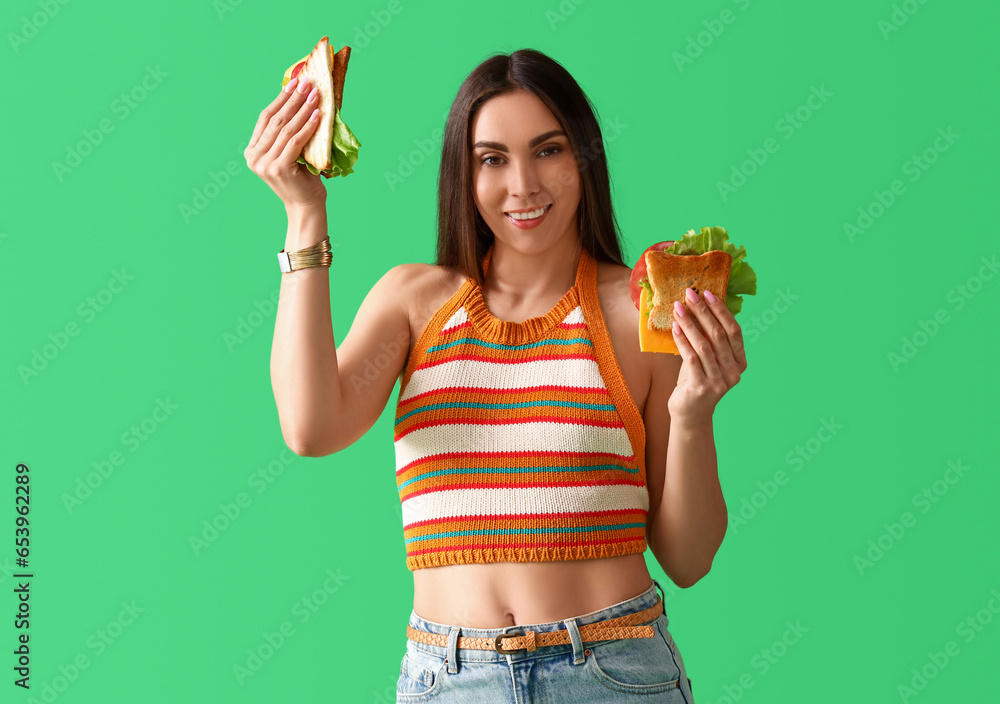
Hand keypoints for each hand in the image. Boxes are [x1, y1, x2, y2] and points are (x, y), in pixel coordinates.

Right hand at [244, 76, 326, 210]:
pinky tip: (317, 115)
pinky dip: (307, 127)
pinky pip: (295, 142)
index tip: (294, 82)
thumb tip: (300, 99)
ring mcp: (264, 164)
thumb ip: (287, 133)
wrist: (305, 205)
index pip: (265, 118)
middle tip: (307, 83)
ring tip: (315, 95)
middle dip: (293, 99)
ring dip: (302, 109)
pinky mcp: (278, 169)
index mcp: (252, 151)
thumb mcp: (289, 153)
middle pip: (275, 120)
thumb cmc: (302, 178)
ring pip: (286, 129)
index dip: (280, 98)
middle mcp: (254, 157)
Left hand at [667, 287, 747, 419]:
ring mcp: (719, 381)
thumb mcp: (708, 359)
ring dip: (690, 323)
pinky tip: (675, 327)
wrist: (691, 414)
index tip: (708, 293)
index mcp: (740, 362)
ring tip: (678, 308)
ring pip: (704, 345)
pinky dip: (682, 340)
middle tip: (690, 294)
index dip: (722, 311)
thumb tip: (700, 306)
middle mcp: (733, 372)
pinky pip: (691, 357)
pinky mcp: (702, 387)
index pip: (734, 331)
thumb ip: (710, 340)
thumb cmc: (698, 381)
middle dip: (703, 311)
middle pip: (719, 335)